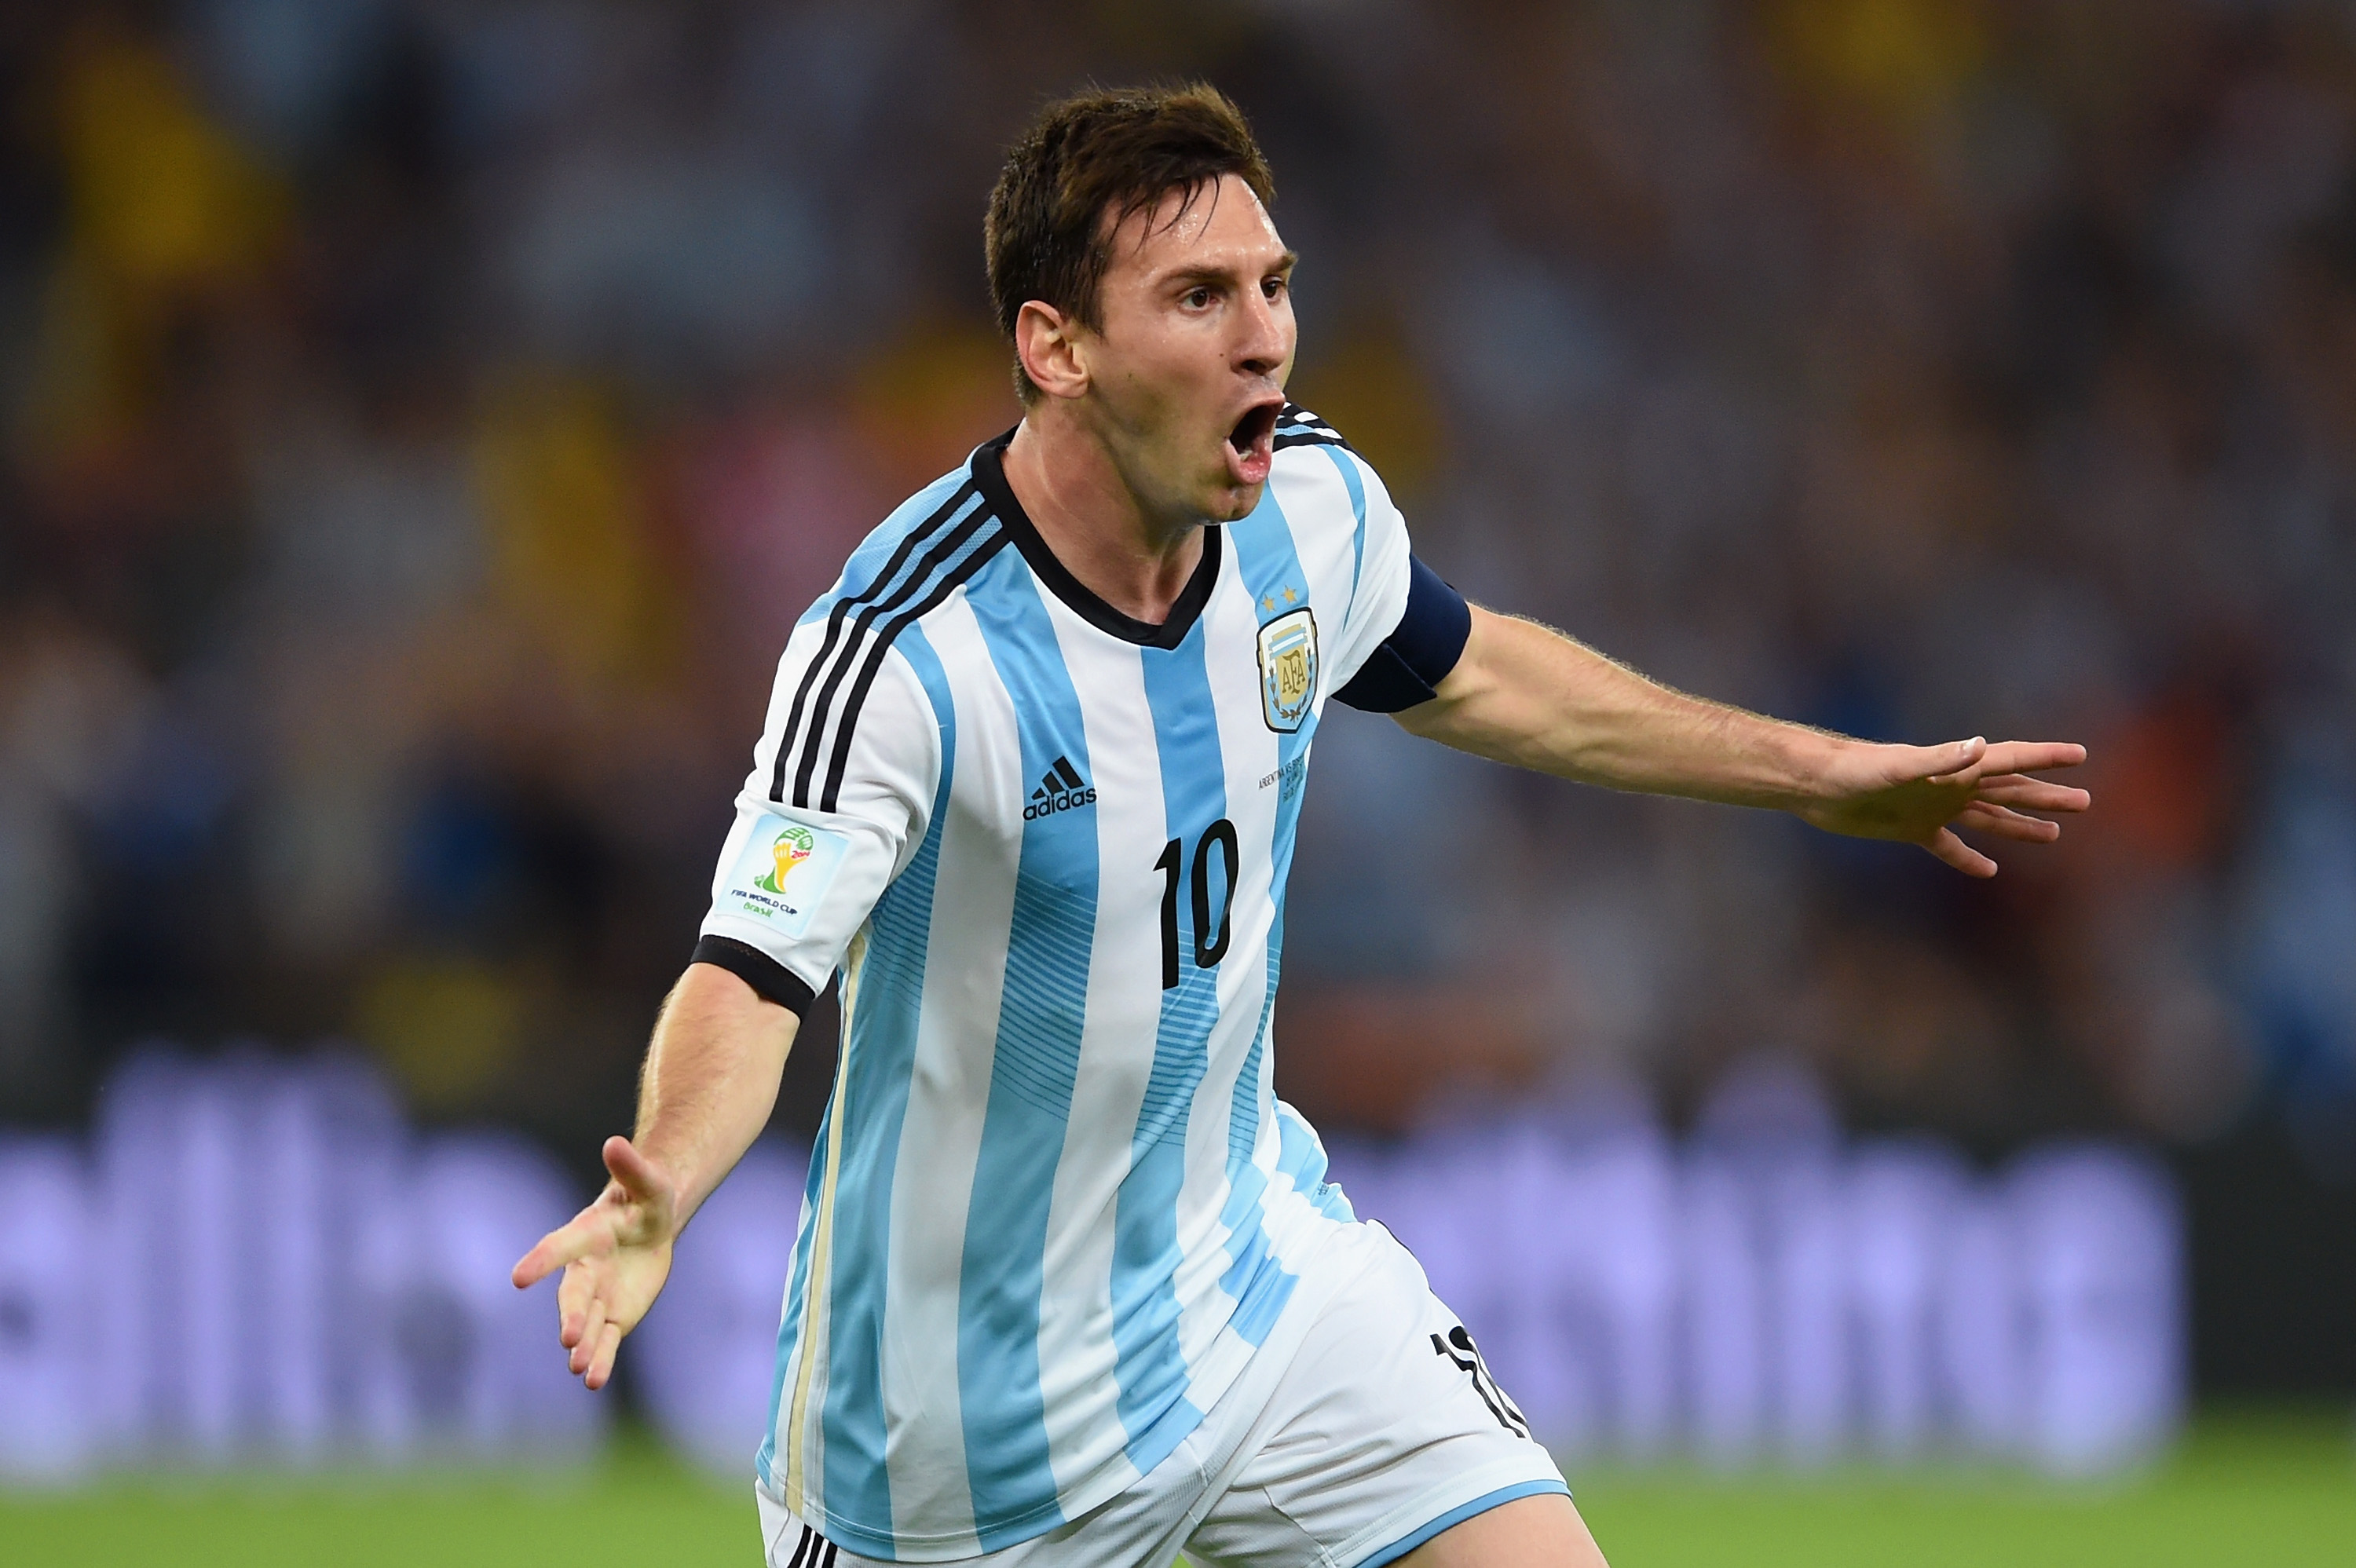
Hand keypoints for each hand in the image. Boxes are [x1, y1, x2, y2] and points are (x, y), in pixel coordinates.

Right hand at [511, 1135, 680, 1389]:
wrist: (651, 1227)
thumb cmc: (647, 1199)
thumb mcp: (650, 1183)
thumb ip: (632, 1167)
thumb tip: (615, 1142)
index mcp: (586, 1235)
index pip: (560, 1247)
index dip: (541, 1261)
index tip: (518, 1277)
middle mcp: (584, 1270)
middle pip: (573, 1296)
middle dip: (571, 1315)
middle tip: (570, 1336)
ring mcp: (597, 1297)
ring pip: (588, 1325)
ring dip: (584, 1347)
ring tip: (578, 1369)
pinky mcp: (614, 1318)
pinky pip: (606, 1342)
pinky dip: (600, 1361)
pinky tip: (593, 1380)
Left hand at [1797, 736, 2090, 877]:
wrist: (1816, 785)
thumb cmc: (1855, 769)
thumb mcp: (1899, 765)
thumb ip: (1940, 758)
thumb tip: (1981, 746)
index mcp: (1954, 767)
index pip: (2010, 759)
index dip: (2045, 757)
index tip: (2081, 754)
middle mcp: (1949, 786)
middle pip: (2009, 790)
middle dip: (2046, 796)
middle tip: (2085, 801)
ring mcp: (1932, 808)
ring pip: (1988, 818)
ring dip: (2020, 825)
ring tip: (2055, 835)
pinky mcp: (1911, 829)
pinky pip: (1949, 847)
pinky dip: (1969, 859)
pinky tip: (1990, 871)